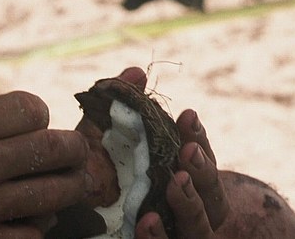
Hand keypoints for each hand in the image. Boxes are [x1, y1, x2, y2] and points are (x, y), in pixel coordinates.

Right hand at [0, 92, 90, 237]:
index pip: (30, 109)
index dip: (36, 114)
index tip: (30, 122)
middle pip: (55, 149)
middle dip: (70, 148)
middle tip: (70, 151)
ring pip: (54, 196)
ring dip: (59, 189)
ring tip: (53, 186)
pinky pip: (30, 237)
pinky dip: (32, 229)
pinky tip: (19, 223)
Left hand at [73, 67, 230, 238]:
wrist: (83, 222)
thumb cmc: (103, 175)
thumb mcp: (107, 139)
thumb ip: (123, 108)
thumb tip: (135, 71)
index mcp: (184, 176)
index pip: (200, 155)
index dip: (197, 136)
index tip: (186, 114)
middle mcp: (190, 206)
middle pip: (211, 192)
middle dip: (203, 169)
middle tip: (188, 151)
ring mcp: (178, 231)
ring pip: (199, 225)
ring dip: (189, 204)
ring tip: (174, 184)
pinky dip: (159, 236)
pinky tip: (146, 222)